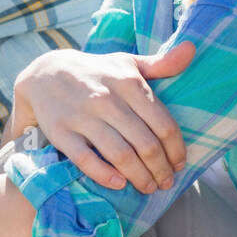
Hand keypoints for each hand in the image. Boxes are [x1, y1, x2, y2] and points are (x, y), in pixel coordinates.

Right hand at [8, 42, 194, 193]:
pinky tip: (119, 183)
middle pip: (145, 144)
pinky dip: (105, 175)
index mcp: (128, 83)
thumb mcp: (126, 62)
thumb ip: (161, 63)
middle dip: (161, 169)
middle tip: (166, 182)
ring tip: (148, 187)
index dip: (176, 150)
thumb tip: (192, 49)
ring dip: (140, 177)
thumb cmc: (96, 72)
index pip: (163, 124)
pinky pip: (86, 160)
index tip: (179, 164)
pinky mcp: (61, 132)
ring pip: (121, 155)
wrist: (44, 73)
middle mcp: (107, 100)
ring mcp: (82, 117)